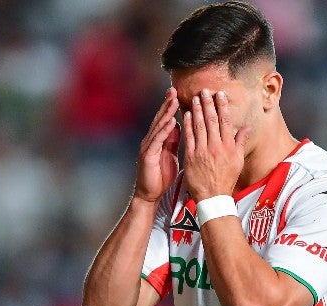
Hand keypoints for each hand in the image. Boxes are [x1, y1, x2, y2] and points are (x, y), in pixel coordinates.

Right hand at [134, 88, 180, 202]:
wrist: (150, 194)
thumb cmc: (160, 176)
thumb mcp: (171, 154)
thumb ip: (173, 140)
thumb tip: (179, 125)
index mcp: (157, 140)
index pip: (164, 120)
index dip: (170, 106)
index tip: (177, 93)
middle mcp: (150, 140)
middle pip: (160, 119)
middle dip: (167, 104)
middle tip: (174, 89)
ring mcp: (148, 147)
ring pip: (158, 126)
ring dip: (166, 112)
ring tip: (173, 100)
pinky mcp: (148, 156)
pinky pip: (157, 140)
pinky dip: (164, 130)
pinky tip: (170, 121)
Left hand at [182, 89, 251, 200]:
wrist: (213, 196)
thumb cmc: (226, 179)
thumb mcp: (238, 161)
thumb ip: (240, 142)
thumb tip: (247, 127)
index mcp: (229, 147)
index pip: (225, 122)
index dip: (222, 106)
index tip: (220, 95)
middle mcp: (216, 147)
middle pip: (212, 121)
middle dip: (208, 104)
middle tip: (204, 90)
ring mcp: (203, 152)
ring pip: (200, 126)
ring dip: (197, 110)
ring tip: (194, 98)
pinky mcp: (191, 157)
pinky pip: (189, 137)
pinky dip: (187, 125)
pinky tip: (186, 114)